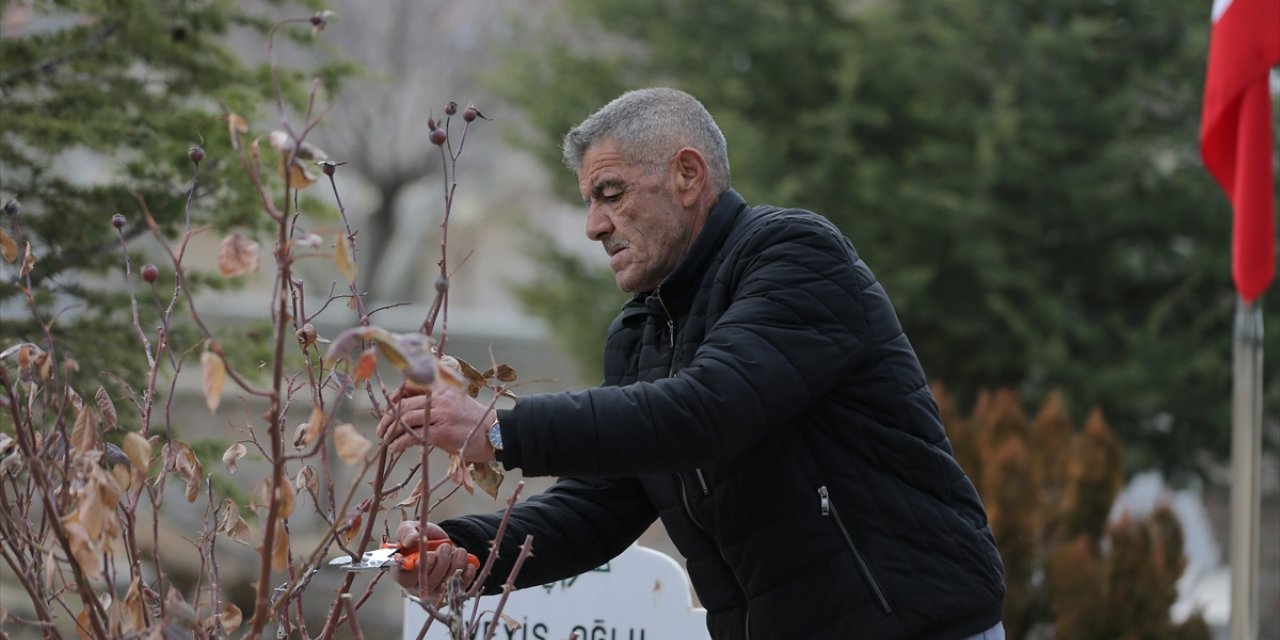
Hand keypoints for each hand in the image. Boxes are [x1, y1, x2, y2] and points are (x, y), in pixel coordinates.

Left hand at [377, 384, 496, 462]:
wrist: (495, 433)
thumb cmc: (474, 421)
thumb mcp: (456, 401)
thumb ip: (436, 401)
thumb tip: (410, 409)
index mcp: (442, 388)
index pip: (409, 387)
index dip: (394, 398)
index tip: (387, 410)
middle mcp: (440, 397)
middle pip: (404, 405)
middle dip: (388, 418)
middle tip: (381, 430)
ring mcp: (441, 414)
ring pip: (406, 420)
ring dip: (391, 432)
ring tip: (386, 441)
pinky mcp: (442, 432)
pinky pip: (413, 436)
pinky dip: (400, 443)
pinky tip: (395, 449)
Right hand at [391, 521, 477, 599]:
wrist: (441, 542)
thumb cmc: (421, 537)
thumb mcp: (411, 528)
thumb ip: (407, 533)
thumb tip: (411, 540)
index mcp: (401, 572)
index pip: (405, 578)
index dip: (419, 568)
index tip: (430, 555)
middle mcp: (415, 586)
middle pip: (428, 582)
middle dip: (441, 561)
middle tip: (445, 547)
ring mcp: (433, 592)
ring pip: (446, 585)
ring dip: (456, 564)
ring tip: (457, 551)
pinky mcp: (450, 591)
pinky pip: (461, 587)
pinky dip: (467, 573)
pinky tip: (467, 563)